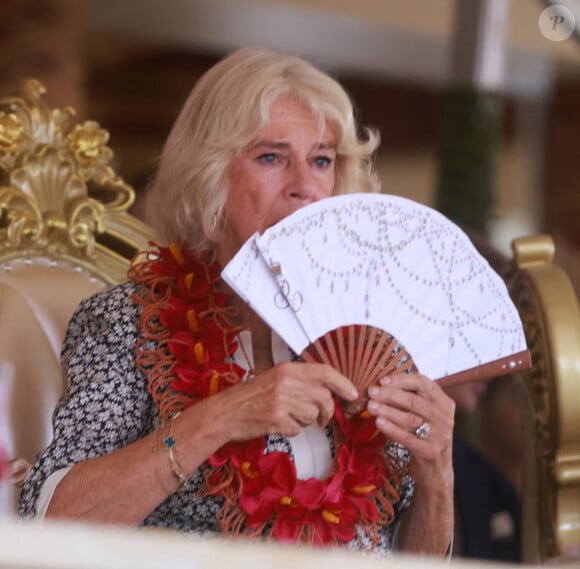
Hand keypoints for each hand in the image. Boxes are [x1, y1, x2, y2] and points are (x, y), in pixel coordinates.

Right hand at [207, 361, 358, 441]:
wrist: (225, 412)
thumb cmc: (250, 397)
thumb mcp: (275, 378)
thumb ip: (300, 380)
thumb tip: (328, 390)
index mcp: (287, 368)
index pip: (324, 371)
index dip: (343, 382)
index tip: (353, 393)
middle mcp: (286, 381)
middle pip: (324, 397)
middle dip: (327, 411)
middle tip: (322, 419)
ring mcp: (281, 400)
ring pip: (313, 414)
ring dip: (307, 421)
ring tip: (291, 418)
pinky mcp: (276, 418)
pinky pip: (298, 428)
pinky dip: (292, 430)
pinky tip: (279, 424)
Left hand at [365, 373, 454, 482]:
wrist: (437, 470)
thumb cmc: (425, 435)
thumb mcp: (426, 414)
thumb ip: (412, 398)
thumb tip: (382, 383)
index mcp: (445, 403)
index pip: (423, 384)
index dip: (402, 380)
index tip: (382, 380)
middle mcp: (445, 418)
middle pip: (414, 401)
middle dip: (390, 394)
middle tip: (372, 392)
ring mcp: (440, 436)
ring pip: (409, 418)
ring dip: (387, 410)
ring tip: (370, 406)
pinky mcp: (431, 452)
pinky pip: (407, 437)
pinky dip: (391, 428)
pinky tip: (378, 422)